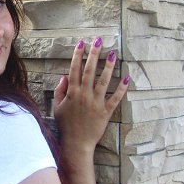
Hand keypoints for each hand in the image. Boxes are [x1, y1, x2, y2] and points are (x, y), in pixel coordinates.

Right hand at [53, 38, 128, 157]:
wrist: (76, 143)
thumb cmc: (65, 125)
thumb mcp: (57, 107)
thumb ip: (60, 91)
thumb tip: (64, 76)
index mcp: (72, 93)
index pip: (75, 69)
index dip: (78, 55)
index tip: (81, 44)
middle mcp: (84, 95)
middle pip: (90, 70)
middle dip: (94, 54)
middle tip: (98, 41)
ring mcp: (96, 102)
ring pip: (103, 81)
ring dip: (108, 66)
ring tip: (113, 53)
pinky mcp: (106, 111)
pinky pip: (115, 98)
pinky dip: (121, 88)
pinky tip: (127, 77)